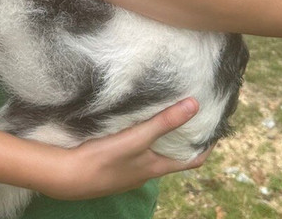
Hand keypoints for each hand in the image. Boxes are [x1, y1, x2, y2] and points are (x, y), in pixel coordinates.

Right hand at [36, 99, 210, 201]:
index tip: (212, 126)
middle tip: (186, 111)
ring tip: (160, 111)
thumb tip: (194, 105)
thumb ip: (164, 123)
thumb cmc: (105, 160)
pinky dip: (139, 137)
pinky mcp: (113, 164)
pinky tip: (130, 123)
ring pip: (152, 151)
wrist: (69, 176)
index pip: (193, 160)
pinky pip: (134, 149)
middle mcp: (147, 171)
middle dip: (181, 135)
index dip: (205, 145)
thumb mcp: (137, 139)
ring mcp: (129, 169)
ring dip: (159, 135)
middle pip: (173, 154)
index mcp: (157, 167)